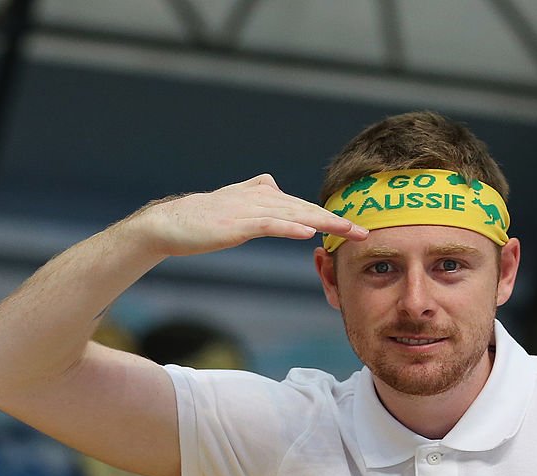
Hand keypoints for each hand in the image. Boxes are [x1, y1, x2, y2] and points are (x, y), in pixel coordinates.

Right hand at [129, 173, 367, 257]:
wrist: (171, 223)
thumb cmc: (203, 218)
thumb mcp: (235, 203)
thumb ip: (255, 192)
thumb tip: (272, 182)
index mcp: (262, 195)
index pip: (303, 206)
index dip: (329, 215)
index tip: (354, 226)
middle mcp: (260, 198)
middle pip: (306, 210)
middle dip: (336, 220)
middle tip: (364, 230)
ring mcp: (249, 210)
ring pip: (294, 216)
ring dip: (322, 223)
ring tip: (346, 230)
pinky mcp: (238, 224)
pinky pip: (269, 225)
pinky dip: (289, 227)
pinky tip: (308, 232)